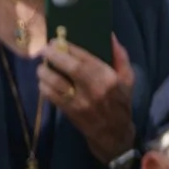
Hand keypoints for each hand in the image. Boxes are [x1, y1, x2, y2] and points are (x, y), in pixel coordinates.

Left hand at [39, 36, 135, 166]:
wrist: (113, 132)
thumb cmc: (120, 101)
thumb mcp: (127, 78)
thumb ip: (119, 56)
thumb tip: (110, 35)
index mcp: (109, 78)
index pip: (86, 58)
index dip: (70, 48)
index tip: (57, 41)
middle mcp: (95, 89)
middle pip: (71, 68)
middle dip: (54, 56)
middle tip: (44, 50)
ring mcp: (80, 101)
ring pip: (57, 83)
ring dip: (45, 72)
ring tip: (41, 66)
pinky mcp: (69, 111)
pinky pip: (51, 96)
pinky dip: (44, 87)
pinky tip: (43, 81)